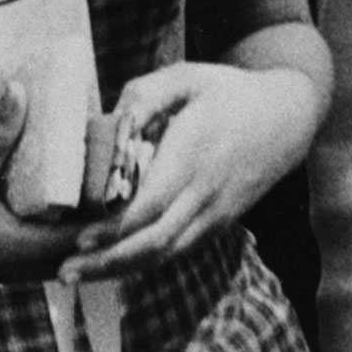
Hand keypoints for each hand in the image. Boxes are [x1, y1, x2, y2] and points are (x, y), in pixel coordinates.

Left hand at [59, 61, 322, 282]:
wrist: (288, 118)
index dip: (114, 228)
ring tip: (77, 274)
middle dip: (107, 261)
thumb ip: (145, 94)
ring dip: (120, 269)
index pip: (151, 204)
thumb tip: (109, 122)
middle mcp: (205, 192)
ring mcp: (215, 213)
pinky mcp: (219, 224)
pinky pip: (178, 251)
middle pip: (154, 242)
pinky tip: (111, 265)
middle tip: (63, 272)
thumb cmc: (229, 92)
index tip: (79, 237)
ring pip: (166, 255)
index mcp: (194, 153)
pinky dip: (143, 262)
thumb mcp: (188, 76)